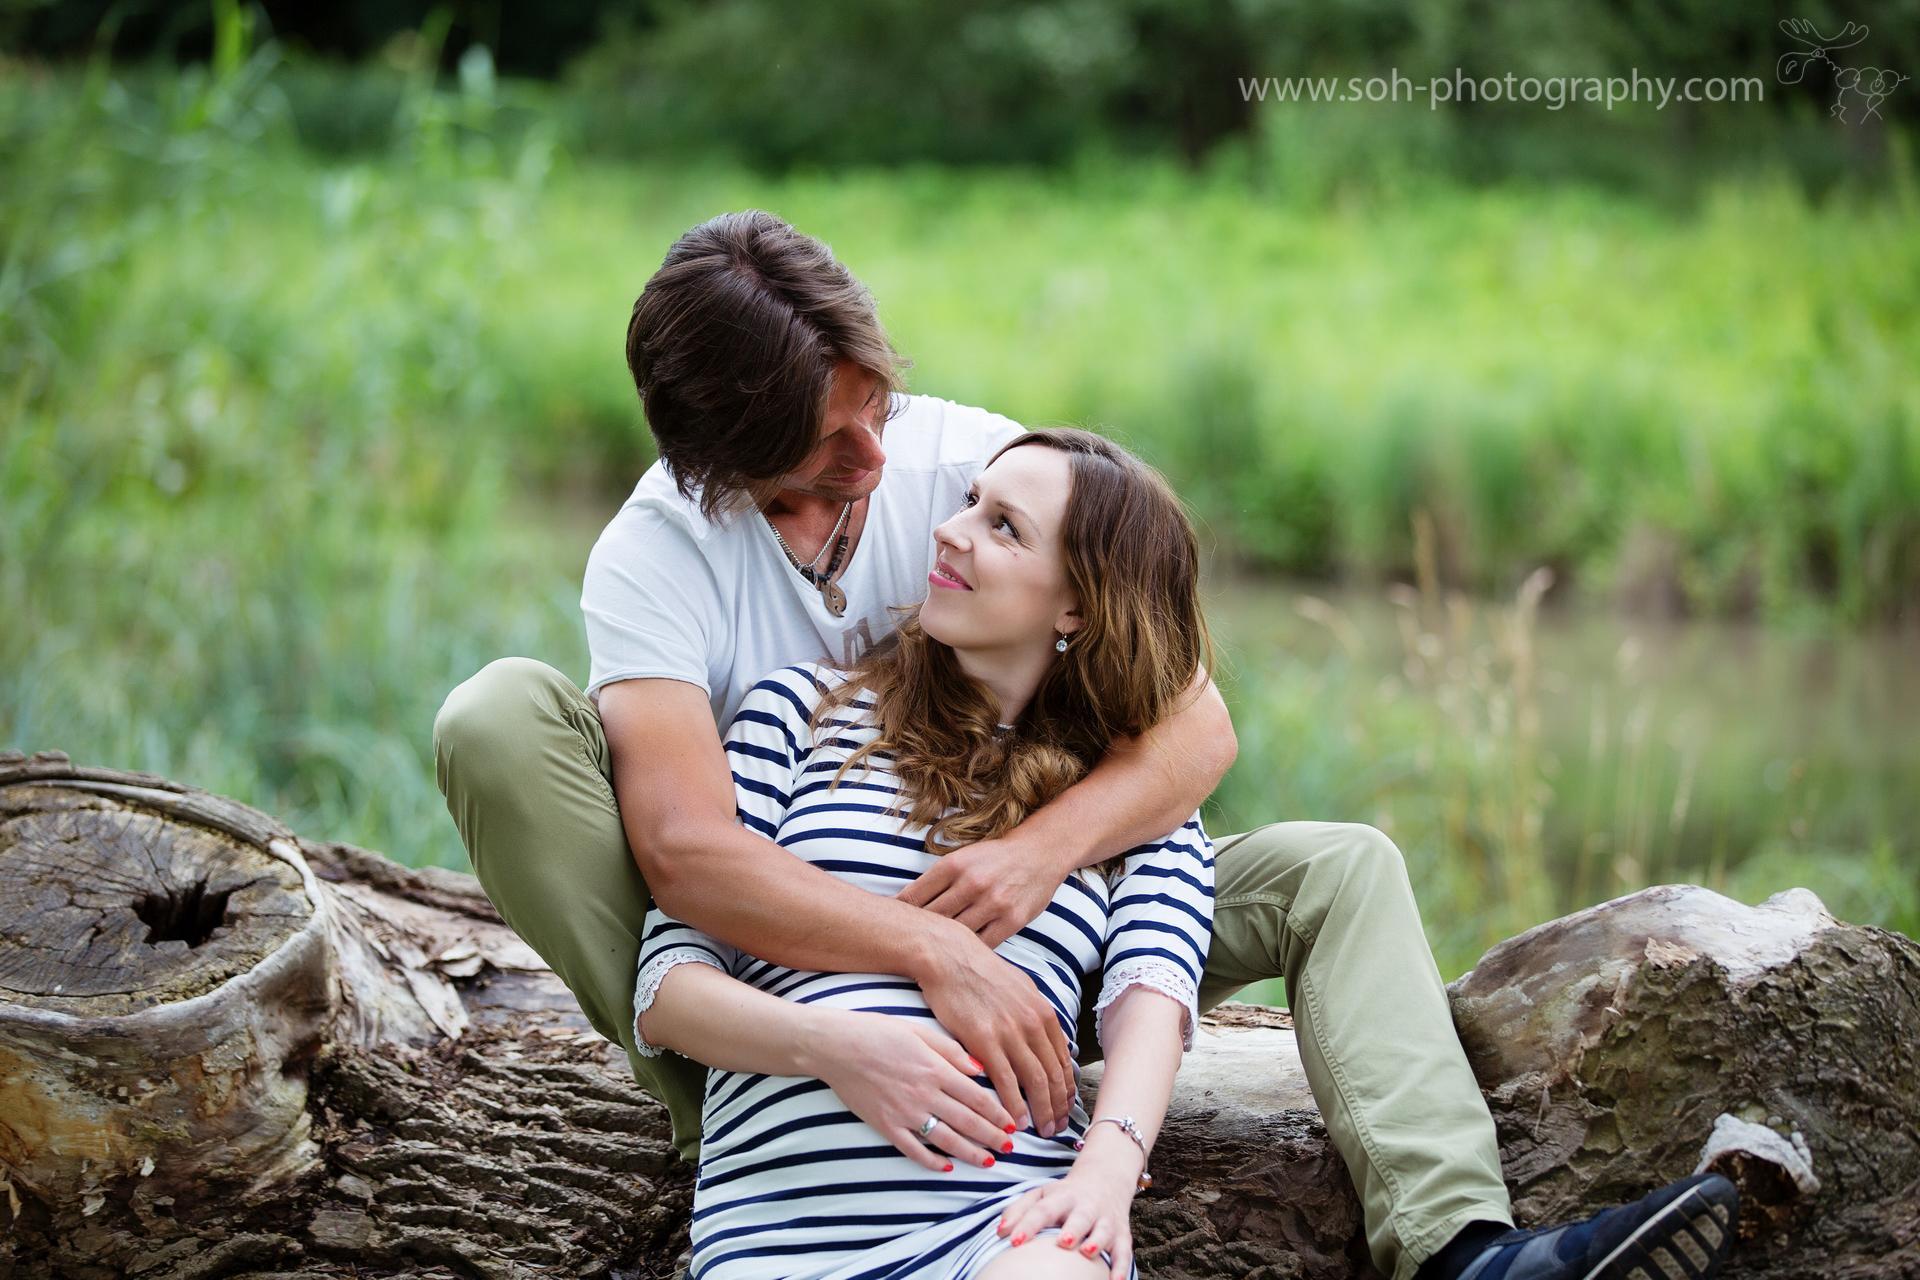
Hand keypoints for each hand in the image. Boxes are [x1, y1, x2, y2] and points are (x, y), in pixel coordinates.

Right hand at [802, 1009, 1017, 1171]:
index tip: (1012, 1123)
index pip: (977, 1097)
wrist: (835, 1046)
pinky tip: (948, 1167)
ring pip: (946, 1140)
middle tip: (1010, 1147)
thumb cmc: (876, 1031)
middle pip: (967, 1122)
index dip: (998, 1113)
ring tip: (988, 1161)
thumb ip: (951, 1050)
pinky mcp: (885, 1125)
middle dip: (992, 1137)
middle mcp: (924, 1094)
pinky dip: (932, 1161)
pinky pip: (914, 1150)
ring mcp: (904, 1113)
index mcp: (935, 1069)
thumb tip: (980, 1068)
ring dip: (971, 1153)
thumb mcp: (918, 1030)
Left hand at [898, 832, 1068, 947]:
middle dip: (917, 934)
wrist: (1039, 853)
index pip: (914, 897)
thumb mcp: (961, 857)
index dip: (898, 916)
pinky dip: (970, 952)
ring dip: (943, 946)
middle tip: (902, 948)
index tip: (888, 928)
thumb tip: (903, 905)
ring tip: (929, 957)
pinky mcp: (1012, 920)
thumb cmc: (994, 857)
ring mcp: (993, 903)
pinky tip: (960, 958)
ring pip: (956, 934)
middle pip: (932, 919)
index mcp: (954, 865)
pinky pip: (983, 944)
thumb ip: (937, 880)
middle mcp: (972, 883)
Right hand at [913, 921, 1076, 1137]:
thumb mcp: (1021, 988)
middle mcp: (1033, 1024)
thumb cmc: (981, 972)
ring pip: (1035, 1082)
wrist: (950, 957)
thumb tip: (1048, 1036)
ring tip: (1043, 1131)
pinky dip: (1014, 1104)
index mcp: (1043, 1013)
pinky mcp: (984, 1040)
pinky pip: (1005, 1080)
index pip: (1063, 1061)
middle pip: (1053, 1076)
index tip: (1066, 1108)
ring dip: (1041, 1111)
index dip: (1066, 1090)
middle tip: (1059, 1128)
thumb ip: (1036, 1015)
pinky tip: (1016, 1121)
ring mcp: (1010, 1032)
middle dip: (1059, 1107)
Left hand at [995, 1155, 1139, 1279]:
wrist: (1106, 1179)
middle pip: (1080, 1216)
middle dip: (1073, 1228)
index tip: (1014, 1241)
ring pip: (1104, 1231)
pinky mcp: (1122, 1234)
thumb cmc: (1066, 1195)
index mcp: (1062, 1197)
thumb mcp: (1042, 1194)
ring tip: (1087, 1253)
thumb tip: (1001, 1232)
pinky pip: (1125, 1252)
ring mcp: (1106, 1220)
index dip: (1028, 1224)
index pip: (1043, 1209)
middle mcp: (1086, 1206)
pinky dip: (1122, 1267)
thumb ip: (1019, 1210)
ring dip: (1096, 1241)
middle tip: (1063, 1242)